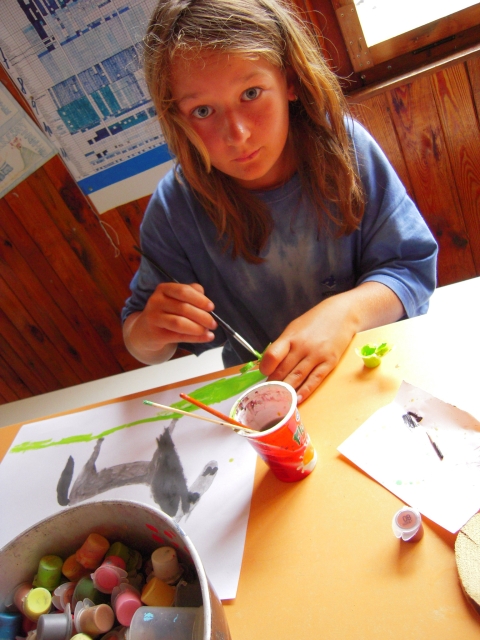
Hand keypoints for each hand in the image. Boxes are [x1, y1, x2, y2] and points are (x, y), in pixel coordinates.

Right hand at [123, 282, 216, 363]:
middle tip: (214, 323)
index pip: (183, 291)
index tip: (211, 307)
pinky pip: (178, 336)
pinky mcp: (155, 334)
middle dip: (202, 316)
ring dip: (198, 328)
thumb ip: (192, 294)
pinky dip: (195, 338)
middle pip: (183, 308)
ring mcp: (154, 318)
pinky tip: (206, 337)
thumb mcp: (176, 299)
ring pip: (179, 323)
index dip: (200, 299)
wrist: (145, 330)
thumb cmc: (166, 312)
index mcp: (163, 289)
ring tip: (209, 331)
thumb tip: (207, 303)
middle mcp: (156, 301)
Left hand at [259, 283, 403, 402]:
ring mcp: (317, 355)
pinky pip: (315, 379)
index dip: (265, 368)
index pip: (272, 355)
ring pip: (297, 377)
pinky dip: (305, 391)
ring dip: (287, 390)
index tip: (263, 374)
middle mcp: (302, 346)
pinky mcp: (330, 362)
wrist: (343, 313)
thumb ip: (284, 345)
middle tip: (268, 393)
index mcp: (291, 337)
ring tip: (280, 399)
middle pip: (283, 370)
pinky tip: (298, 398)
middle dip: (274, 384)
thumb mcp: (295, 328)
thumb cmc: (316, 321)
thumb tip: (271, 364)